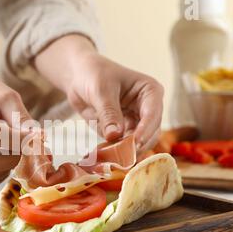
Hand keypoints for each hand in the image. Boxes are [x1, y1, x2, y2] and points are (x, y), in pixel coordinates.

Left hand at [34, 35, 163, 152]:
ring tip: (108, 157)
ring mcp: (137, 122)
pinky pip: (123, 146)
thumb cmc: (94, 74)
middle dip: (136, 145)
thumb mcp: (101, 90)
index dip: (145, 131)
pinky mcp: (124, 132)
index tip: (134, 144)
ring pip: (138, 143)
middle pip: (150, 133)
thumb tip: (114, 135)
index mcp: (150, 91)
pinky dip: (114, 152)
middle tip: (120, 157)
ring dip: (125, 152)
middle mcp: (148, 108)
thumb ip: (108, 112)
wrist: (79, 76)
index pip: (153, 114)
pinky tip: (103, 155)